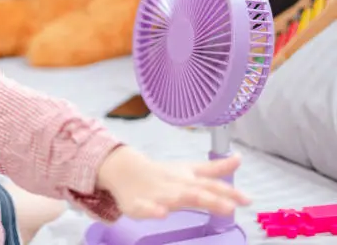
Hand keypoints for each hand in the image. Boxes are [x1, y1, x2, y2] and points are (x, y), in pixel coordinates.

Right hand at [97, 146, 249, 219]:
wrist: (125, 171)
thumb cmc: (161, 174)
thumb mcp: (190, 171)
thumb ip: (215, 169)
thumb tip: (239, 158)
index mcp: (188, 180)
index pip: (211, 186)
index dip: (229, 192)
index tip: (247, 199)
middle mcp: (175, 187)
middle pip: (195, 193)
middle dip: (212, 199)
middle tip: (230, 207)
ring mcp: (157, 195)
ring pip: (171, 199)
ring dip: (184, 200)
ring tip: (200, 201)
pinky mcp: (138, 204)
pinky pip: (144, 208)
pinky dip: (152, 210)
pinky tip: (160, 213)